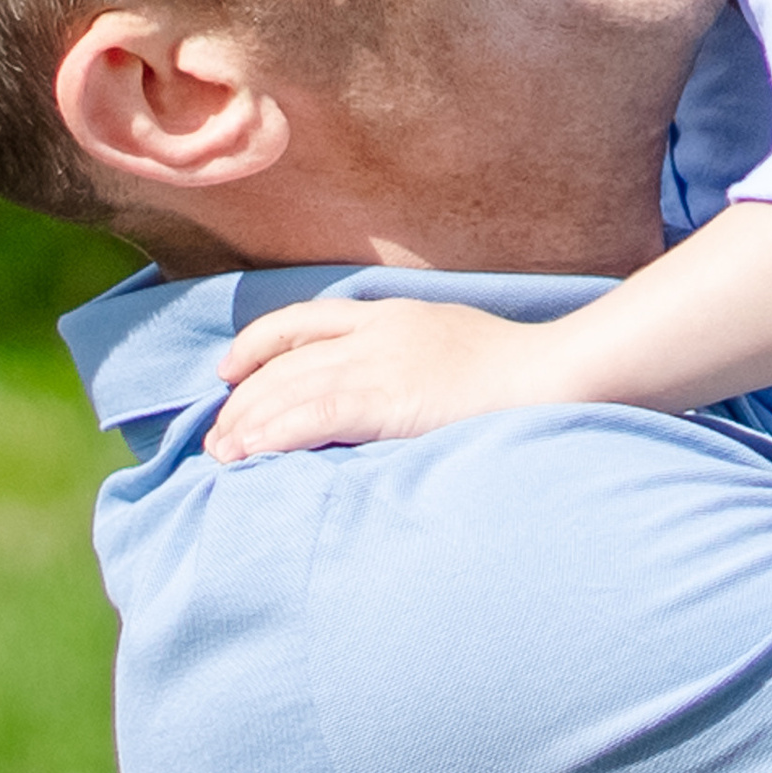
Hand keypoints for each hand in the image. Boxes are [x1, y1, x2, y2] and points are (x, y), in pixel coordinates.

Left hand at [209, 297, 564, 455]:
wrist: (555, 374)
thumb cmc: (523, 373)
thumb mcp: (458, 347)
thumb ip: (418, 360)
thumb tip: (399, 391)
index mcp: (394, 316)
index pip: (306, 321)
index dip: (258, 343)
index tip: (229, 370)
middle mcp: (377, 333)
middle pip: (286, 359)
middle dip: (244, 396)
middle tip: (216, 433)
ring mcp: (379, 364)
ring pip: (289, 389)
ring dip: (247, 422)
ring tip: (220, 453)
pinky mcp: (385, 401)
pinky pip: (309, 417)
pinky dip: (270, 437)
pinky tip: (246, 456)